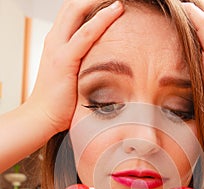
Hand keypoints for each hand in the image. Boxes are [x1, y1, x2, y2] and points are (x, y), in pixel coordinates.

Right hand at [26, 0, 123, 135]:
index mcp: (56, 43)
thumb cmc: (59, 101)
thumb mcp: (71, 76)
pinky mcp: (64, 60)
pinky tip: (116, 10)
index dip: (88, 2)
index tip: (109, 0)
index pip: (71, 13)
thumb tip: (102, 64)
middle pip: (72, 6)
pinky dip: (102, 20)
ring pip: (77, 11)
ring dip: (98, 0)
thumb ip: (82, 65)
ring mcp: (57, 48)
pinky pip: (85, 34)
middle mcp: (55, 40)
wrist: (42, 117)